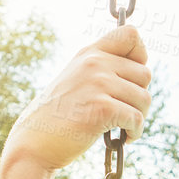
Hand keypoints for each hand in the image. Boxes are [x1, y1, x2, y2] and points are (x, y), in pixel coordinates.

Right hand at [5, 24, 151, 172]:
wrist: (33, 143)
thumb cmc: (57, 118)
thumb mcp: (76, 81)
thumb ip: (101, 71)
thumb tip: (142, 72)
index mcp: (88, 54)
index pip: (131, 35)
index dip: (140, 56)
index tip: (132, 78)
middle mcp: (94, 63)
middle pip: (145, 74)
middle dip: (139, 97)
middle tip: (124, 112)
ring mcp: (98, 84)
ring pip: (144, 98)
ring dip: (139, 117)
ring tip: (122, 128)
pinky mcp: (102, 108)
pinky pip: (137, 118)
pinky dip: (135, 132)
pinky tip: (124, 138)